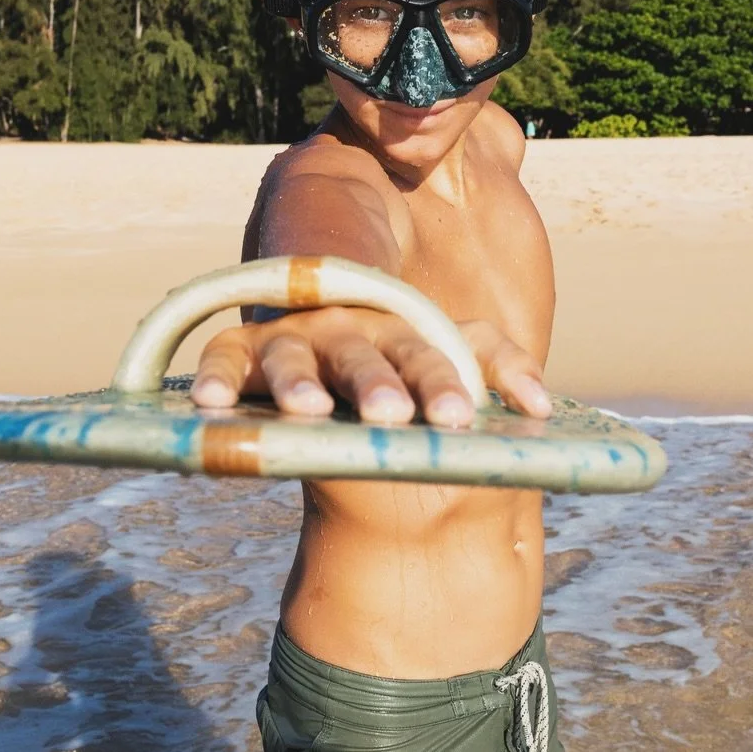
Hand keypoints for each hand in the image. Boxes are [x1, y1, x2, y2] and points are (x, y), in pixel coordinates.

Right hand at [190, 307, 550, 428]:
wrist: (349, 383)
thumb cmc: (408, 373)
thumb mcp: (457, 363)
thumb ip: (501, 370)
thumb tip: (543, 405)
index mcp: (403, 335)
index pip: (427, 355)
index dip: (441, 384)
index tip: (458, 419)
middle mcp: (347, 332)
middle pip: (362, 356)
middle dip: (375, 383)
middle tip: (389, 416)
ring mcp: (293, 340)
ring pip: (295, 356)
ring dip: (298, 382)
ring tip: (308, 410)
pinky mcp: (244, 351)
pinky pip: (225, 356)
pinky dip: (215, 374)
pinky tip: (209, 403)